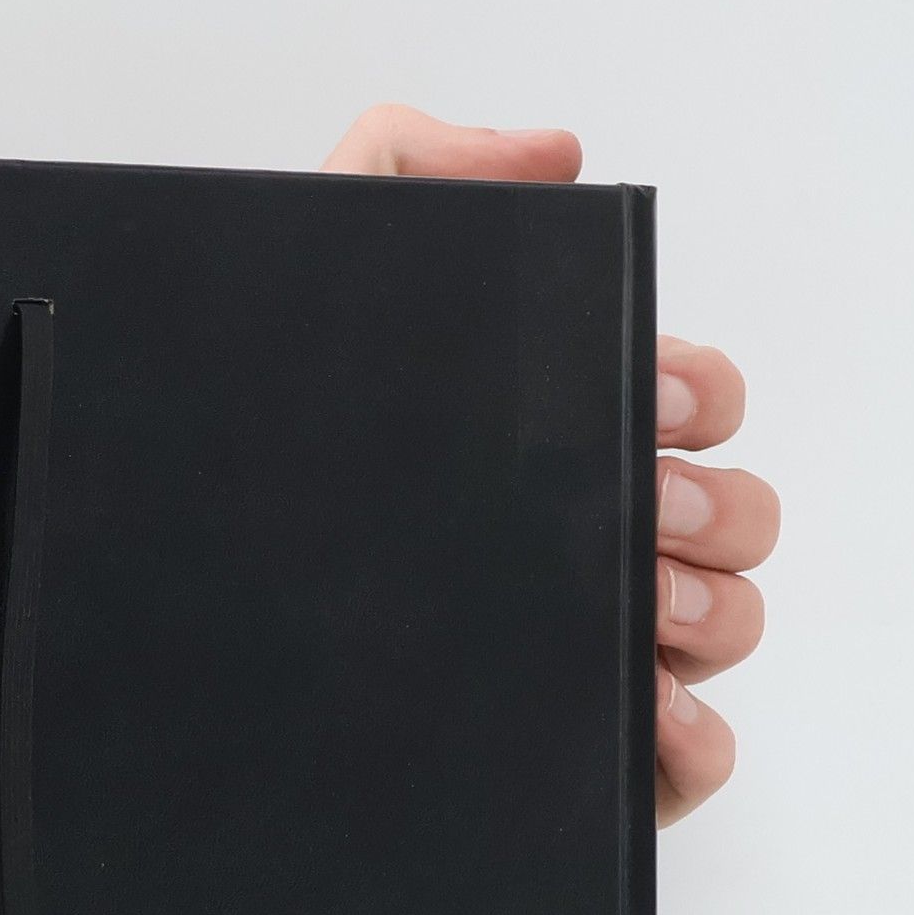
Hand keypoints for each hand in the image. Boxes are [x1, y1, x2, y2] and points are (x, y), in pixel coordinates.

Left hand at [322, 106, 776, 825]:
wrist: (178, 623)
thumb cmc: (254, 475)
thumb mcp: (314, 283)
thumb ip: (407, 171)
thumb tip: (551, 157)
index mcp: (548, 445)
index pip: (690, 403)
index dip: (697, 390)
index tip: (651, 395)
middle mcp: (580, 545)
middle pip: (735, 518)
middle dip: (712, 505)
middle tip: (643, 508)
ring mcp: (587, 651)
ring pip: (730, 624)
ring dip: (710, 608)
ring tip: (636, 602)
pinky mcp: (576, 751)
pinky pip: (693, 757)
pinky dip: (690, 734)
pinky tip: (636, 706)